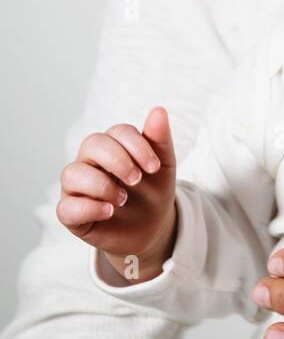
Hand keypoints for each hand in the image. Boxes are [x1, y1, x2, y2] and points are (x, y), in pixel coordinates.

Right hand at [57, 106, 176, 280]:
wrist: (151, 228)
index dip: (137, 146)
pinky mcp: (71, 213)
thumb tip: (159, 110)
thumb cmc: (153, 190)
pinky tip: (109, 211)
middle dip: (117, 160)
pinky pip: (66, 207)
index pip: (118, 131)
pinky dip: (89, 208)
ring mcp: (77, 187)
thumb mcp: (162, 166)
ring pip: (72, 173)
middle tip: (137, 180)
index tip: (154, 167)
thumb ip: (159, 138)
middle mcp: (90, 160)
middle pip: (91, 144)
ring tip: (122, 199)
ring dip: (101, 185)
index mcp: (113, 144)